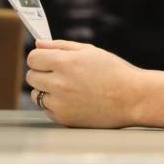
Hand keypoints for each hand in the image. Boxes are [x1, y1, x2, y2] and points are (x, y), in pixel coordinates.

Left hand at [26, 39, 142, 127]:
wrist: (132, 98)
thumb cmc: (114, 72)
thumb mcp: (90, 51)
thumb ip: (61, 46)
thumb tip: (39, 44)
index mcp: (64, 63)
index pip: (33, 58)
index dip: (39, 57)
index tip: (46, 59)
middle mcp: (58, 84)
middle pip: (31, 77)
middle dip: (42, 73)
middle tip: (60, 73)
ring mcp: (60, 103)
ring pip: (36, 95)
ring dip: (47, 90)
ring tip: (69, 87)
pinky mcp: (63, 118)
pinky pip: (48, 109)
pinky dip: (56, 104)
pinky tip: (75, 100)